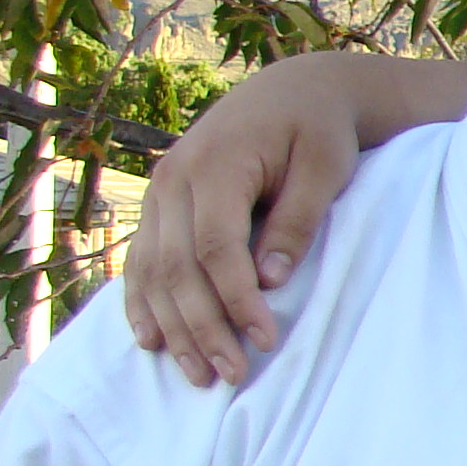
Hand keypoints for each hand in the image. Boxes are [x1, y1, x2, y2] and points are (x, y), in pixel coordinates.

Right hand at [120, 52, 466, 385]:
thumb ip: (298, 219)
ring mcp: (159, 192)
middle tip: (230, 374)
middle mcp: (173, 178)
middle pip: (176, 266)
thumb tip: (269, 278)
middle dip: (201, 326)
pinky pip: (141, 259)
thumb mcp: (325, 166)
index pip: (215, 247)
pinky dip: (143, 302)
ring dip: (172, 326)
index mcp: (215, 164)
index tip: (265, 339)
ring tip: (198, 374)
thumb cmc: (318, 129)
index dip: (236, 298)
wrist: (292, 91)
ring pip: (152, 270)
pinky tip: (152, 340)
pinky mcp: (160, 204)